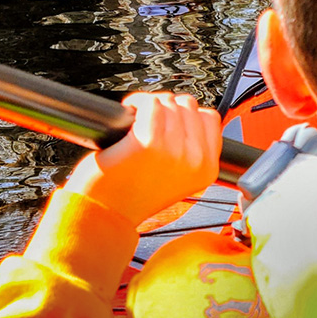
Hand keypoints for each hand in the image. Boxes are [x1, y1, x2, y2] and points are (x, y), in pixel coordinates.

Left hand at [69, 91, 219, 226]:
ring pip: (169, 102)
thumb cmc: (135, 197)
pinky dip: (136, 103)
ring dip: (150, 106)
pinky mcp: (148, 141)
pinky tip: (128, 115)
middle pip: (188, 107)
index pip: (210, 119)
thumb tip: (191, 116)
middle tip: (149, 123)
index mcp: (207, 169)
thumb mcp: (179, 180)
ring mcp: (173, 150)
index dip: (187, 116)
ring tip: (137, 121)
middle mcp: (194, 159)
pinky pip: (150, 103)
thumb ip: (194, 152)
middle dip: (168, 109)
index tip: (171, 122)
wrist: (106, 215)